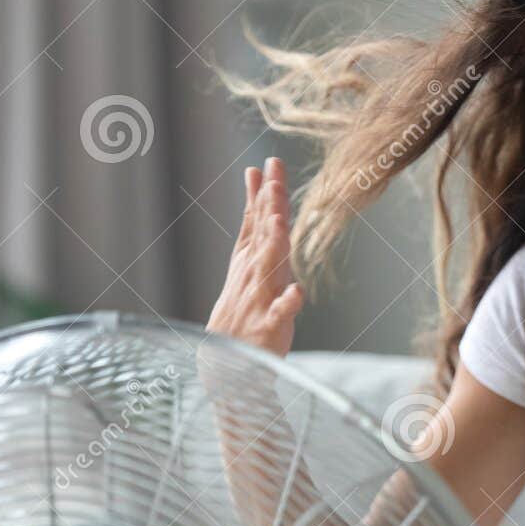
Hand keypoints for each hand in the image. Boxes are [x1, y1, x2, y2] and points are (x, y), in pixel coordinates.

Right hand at [206, 156, 305, 357]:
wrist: (228, 361)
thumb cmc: (245, 305)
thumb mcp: (248, 258)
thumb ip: (256, 220)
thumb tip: (257, 178)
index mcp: (250, 258)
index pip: (257, 220)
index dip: (264, 192)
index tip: (269, 164)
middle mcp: (254, 273)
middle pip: (264, 235)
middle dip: (268, 207)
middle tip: (274, 178)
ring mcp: (261, 298)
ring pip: (268, 268)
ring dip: (273, 245)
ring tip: (277, 222)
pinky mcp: (270, 325)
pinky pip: (280, 313)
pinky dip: (288, 303)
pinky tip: (296, 292)